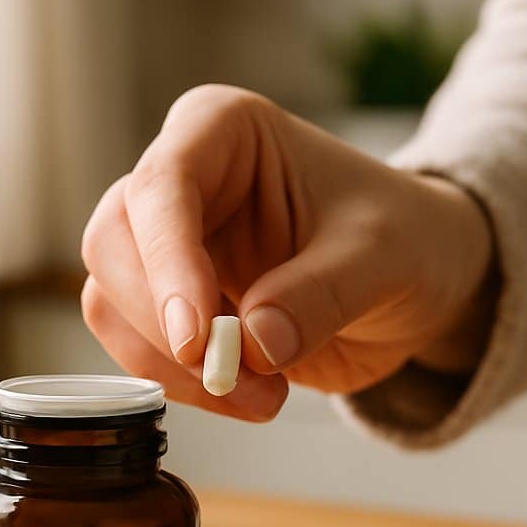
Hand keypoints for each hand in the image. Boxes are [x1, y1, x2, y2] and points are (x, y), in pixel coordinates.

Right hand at [80, 85, 496, 420]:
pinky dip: (182, 385)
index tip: (196, 337)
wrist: (418, 283)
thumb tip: (254, 342)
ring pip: (109, 302)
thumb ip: (323, 292)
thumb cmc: (405, 237)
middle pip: (111, 245)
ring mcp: (163, 246)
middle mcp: (177, 180)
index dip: (167, 262)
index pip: (162, 185)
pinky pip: (136, 348)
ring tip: (264, 394)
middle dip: (162, 323)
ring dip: (172, 366)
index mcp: (222, 132)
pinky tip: (247, 395)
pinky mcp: (165, 305)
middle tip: (232, 372)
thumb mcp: (387, 256)